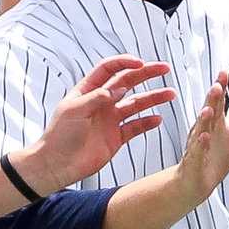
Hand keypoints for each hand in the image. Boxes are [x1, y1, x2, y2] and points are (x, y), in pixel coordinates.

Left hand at [20, 57, 175, 192]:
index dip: (124, 63)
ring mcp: (110, 120)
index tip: (140, 63)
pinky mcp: (116, 137)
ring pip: (137, 104)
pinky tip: (158, 119)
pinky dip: (147, 123)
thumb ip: (94, 99)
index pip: (109, 69)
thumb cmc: (59, 136)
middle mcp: (102, 103)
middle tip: (164, 69)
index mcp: (88, 91)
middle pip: (128, 82)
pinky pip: (136, 127)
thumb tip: (113, 90)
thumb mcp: (73, 111)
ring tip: (170, 94)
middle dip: (146, 74)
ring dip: (153, 98)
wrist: (58, 164)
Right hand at [169, 69, 228, 213]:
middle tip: (217, 85)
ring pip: (201, 131)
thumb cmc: (216, 151)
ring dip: (204, 120)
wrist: (196, 181)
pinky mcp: (195, 163)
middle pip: (210, 113)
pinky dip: (201, 146)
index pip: (218, 101)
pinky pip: (197, 154)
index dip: (221, 87)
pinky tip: (204, 138)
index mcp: (214, 121)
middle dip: (213, 100)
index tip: (224, 73)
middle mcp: (205, 130)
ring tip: (209, 109)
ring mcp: (199, 146)